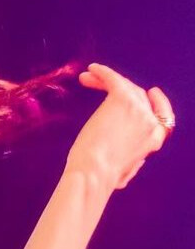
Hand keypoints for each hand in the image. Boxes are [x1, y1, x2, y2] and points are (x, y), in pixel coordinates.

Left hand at [66, 62, 175, 189]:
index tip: (151, 92)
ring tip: (86, 78)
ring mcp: (139, 109)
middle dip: (120, 88)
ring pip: (125, 86)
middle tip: (98, 84)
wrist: (93, 174)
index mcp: (155, 140)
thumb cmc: (102, 179)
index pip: (162, 114)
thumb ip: (134, 161)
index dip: (157, 102)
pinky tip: (91, 69)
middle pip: (139, 96)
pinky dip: (103, 72)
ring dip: (106, 80)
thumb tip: (139, 159)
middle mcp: (151, 122)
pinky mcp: (123, 99)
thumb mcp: (126, 173)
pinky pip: (114, 79)